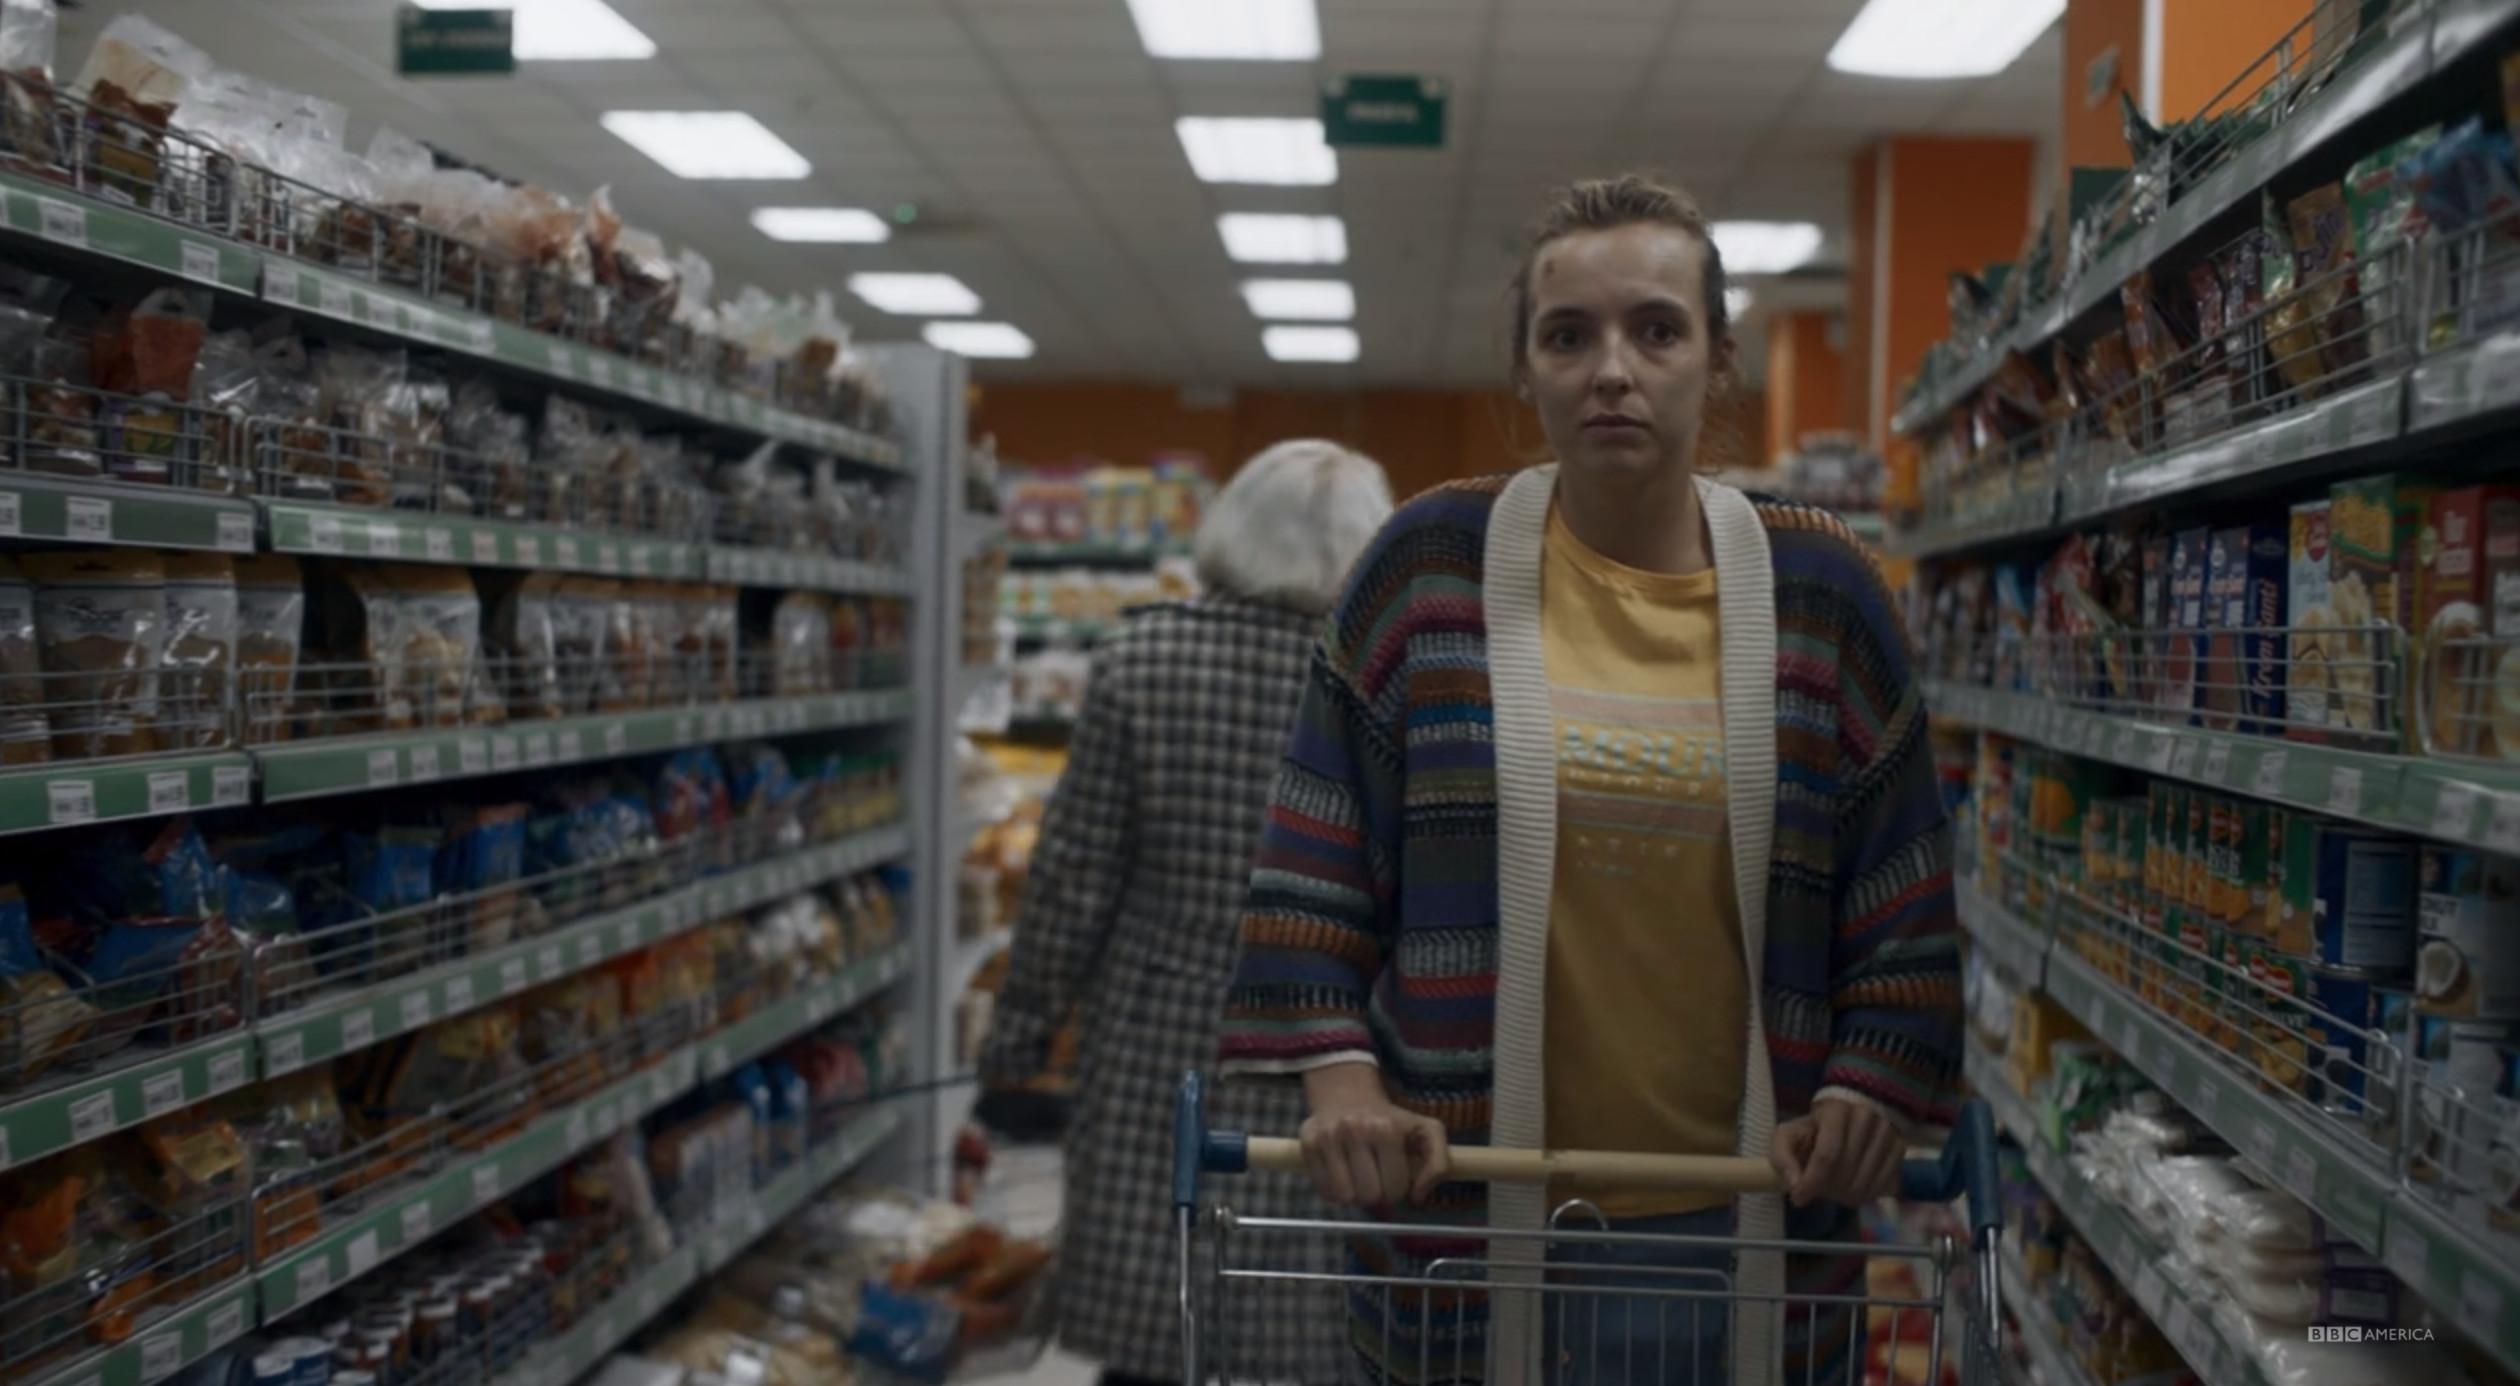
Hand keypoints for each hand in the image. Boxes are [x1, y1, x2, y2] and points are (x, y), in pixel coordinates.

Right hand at [1299, 1064, 1450, 1206]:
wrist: (1347, 1094)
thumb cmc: (1390, 1119)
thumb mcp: (1427, 1131)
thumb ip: (1439, 1163)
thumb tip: (1419, 1197)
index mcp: (1387, 1128)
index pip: (1395, 1188)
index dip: (1398, 1190)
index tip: (1394, 1177)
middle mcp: (1355, 1130)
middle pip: (1369, 1195)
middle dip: (1376, 1194)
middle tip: (1376, 1180)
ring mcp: (1327, 1137)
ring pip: (1344, 1196)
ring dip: (1354, 1195)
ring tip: (1358, 1178)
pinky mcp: (1306, 1144)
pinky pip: (1322, 1190)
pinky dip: (1333, 1191)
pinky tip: (1341, 1174)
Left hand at [1768, 1098, 1902, 1207]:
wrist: (1847, 1116)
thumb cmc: (1814, 1129)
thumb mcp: (1788, 1136)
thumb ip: (1782, 1158)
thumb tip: (1794, 1185)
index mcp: (1836, 1110)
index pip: (1827, 1155)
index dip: (1812, 1182)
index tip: (1799, 1198)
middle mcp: (1866, 1117)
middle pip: (1846, 1173)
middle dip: (1827, 1190)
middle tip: (1818, 1191)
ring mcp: (1887, 1132)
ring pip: (1865, 1183)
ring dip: (1845, 1196)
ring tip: (1834, 1190)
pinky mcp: (1900, 1147)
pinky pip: (1883, 1186)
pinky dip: (1865, 1196)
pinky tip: (1852, 1189)